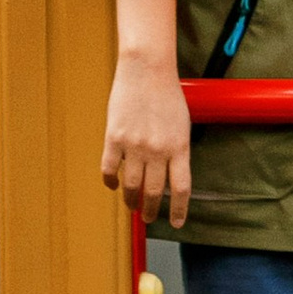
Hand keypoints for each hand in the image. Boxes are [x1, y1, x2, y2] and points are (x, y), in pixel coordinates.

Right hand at [101, 46, 190, 227]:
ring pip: (132, 185)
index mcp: (180, 147)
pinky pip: (109, 169)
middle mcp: (158, 150)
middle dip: (151, 210)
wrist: (147, 70)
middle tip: (148, 217)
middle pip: (155, 192)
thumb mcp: (182, 124)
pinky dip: (110, 181)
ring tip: (132, 205)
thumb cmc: (168, 94)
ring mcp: (135, 146)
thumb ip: (177, 149)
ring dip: (131, 199)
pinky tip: (113, 185)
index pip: (181, 189)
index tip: (178, 223)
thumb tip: (170, 174)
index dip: (180, 210)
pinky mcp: (114, 138)